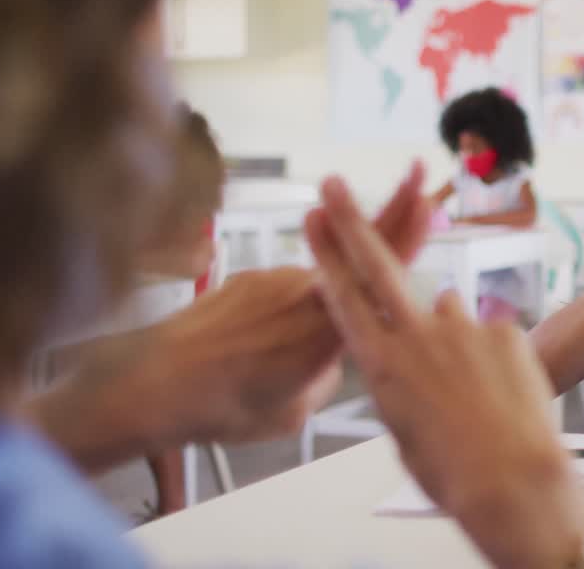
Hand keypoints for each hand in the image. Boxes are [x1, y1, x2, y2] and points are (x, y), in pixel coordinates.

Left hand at [155, 161, 435, 443]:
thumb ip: (328, 373)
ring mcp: (276, 279)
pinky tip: (251, 343)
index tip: (428, 201)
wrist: (155, 385)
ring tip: (274, 351)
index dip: (409, 234)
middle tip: (414, 174)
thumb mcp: (298, 410)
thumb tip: (332, 358)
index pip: (381, 273)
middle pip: (362, 247)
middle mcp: (308, 294)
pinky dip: (278, 310)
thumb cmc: (227, 407)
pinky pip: (280, 290)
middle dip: (393, 207)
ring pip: (316, 282)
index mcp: (330, 330)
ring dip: (314, 302)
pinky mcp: (249, 277)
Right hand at [305, 176, 583, 567]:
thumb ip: (404, 379)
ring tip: (476, 393)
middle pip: (378, 265)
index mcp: (382, 365)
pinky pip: (493, 336)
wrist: (511, 482)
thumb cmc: (453, 471)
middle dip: (351, 221)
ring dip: (458, 343)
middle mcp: (417, 335)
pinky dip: (495, 358)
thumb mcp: (405, 432)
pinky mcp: (504, 330)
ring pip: (453, 317)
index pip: (344, 299)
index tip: (311, 220)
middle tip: (333, 185)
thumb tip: (415, 352)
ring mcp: (464, 327)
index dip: (326, 256)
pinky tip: (503, 394)